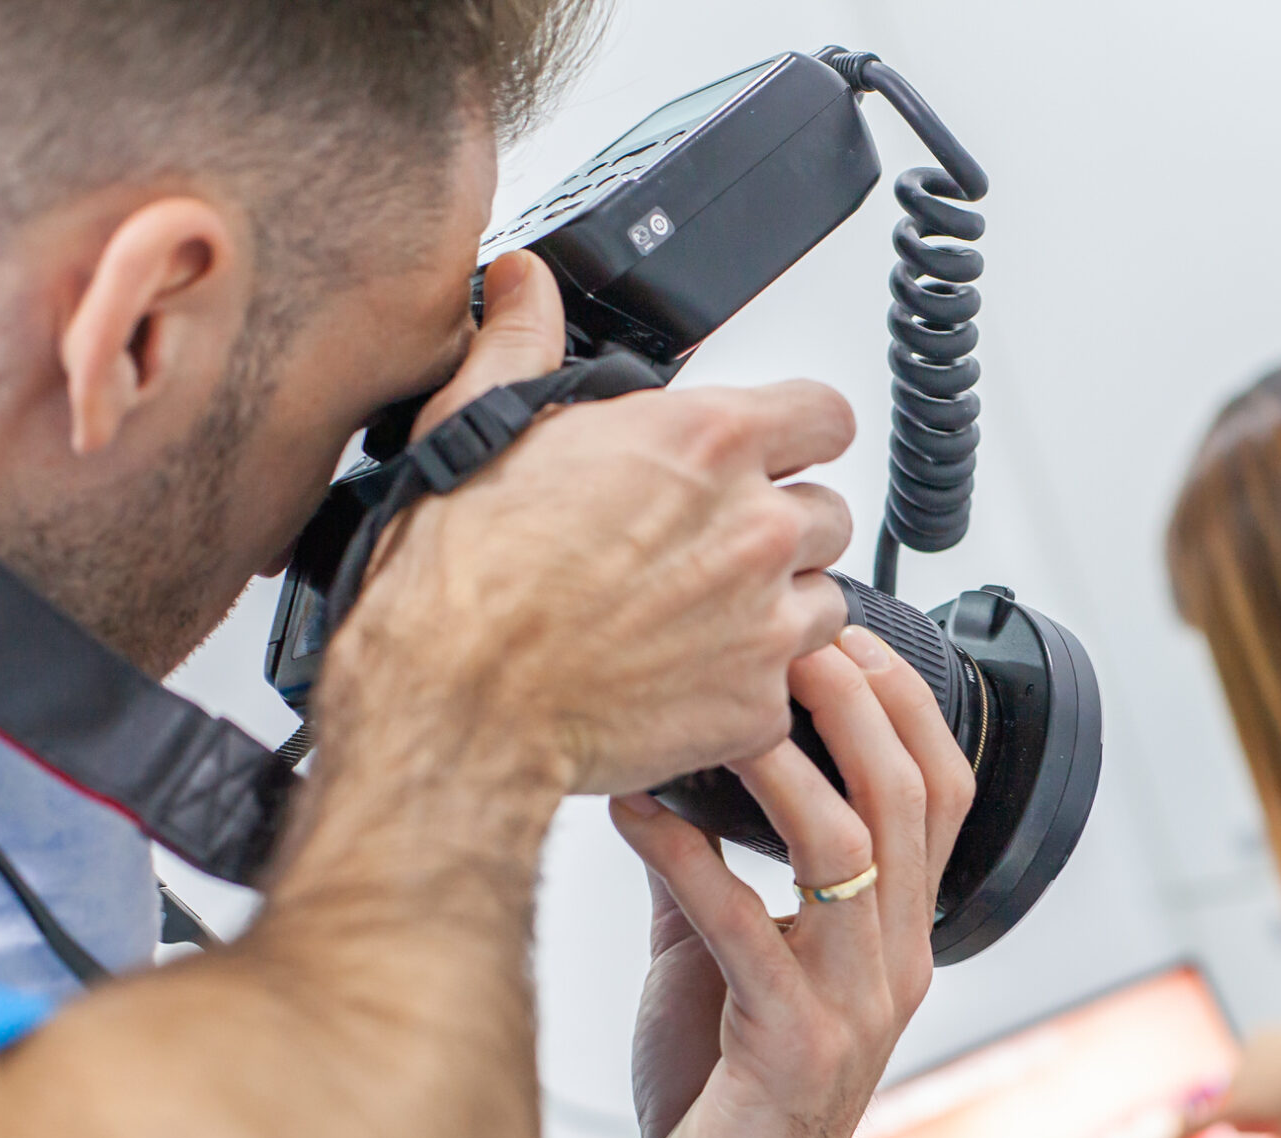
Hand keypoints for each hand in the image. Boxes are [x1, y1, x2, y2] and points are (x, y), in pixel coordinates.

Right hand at [322, 249, 856, 798]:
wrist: (454, 705)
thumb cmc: (463, 582)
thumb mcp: (480, 428)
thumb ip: (522, 347)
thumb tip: (524, 288)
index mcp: (705, 443)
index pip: (824, 415)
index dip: (798, 435)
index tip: (772, 454)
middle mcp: (754, 529)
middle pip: (826, 514)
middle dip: (780, 528)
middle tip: (708, 550)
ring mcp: (766, 623)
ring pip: (824, 602)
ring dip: (779, 608)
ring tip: (700, 619)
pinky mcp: (757, 706)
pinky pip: (789, 689)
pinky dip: (750, 688)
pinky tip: (687, 681)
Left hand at [609, 625, 975, 1137]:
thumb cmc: (720, 1092)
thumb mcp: (720, 955)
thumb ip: (709, 867)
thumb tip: (660, 766)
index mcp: (897, 931)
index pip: (942, 787)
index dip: (903, 696)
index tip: (838, 624)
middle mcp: (897, 960)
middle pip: (910, 795)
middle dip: (854, 698)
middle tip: (784, 632)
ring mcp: (855, 1006)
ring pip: (849, 847)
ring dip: (781, 759)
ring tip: (718, 700)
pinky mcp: (794, 1050)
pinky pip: (748, 931)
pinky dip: (689, 860)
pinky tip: (635, 813)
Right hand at [1177, 1010, 1280, 1137]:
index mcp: (1243, 1104)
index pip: (1197, 1124)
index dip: (1168, 1136)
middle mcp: (1236, 1076)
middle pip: (1230, 1107)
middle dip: (1248, 1115)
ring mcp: (1245, 1052)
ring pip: (1243, 1083)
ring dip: (1260, 1089)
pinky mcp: (1256, 1036)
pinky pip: (1254, 1061)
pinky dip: (1268, 1067)